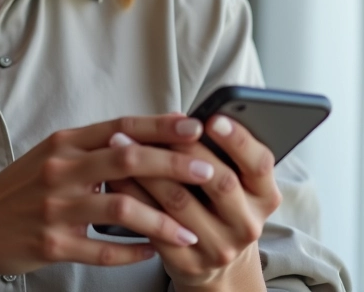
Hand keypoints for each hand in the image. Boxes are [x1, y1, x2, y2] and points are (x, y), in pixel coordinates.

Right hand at [0, 114, 217, 279]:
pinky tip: (154, 253)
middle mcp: (61, 168)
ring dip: (162, 219)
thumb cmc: (21, 188)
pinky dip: (133, 253)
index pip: (120, 127)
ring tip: (190, 230)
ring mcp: (56, 206)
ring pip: (121, 207)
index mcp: (64, 143)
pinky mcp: (53, 243)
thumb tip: (142, 140)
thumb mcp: (51, 156)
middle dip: (172, 164)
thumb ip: (92, 148)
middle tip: (208, 171)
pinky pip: (103, 250)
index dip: (159, 126)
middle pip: (126, 158)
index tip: (194, 126)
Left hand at [109, 115, 281, 290]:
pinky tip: (116, 175)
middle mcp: (247, 224)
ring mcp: (219, 247)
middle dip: (185, 150)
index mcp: (264, 196)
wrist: (212, 259)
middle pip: (220, 181)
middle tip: (156, 127)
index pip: (259, 163)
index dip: (238, 140)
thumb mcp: (230, 177)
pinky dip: (133, 195)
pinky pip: (155, 224)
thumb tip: (178, 118)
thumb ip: (213, 149)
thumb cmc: (215, 201)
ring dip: (147, 169)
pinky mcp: (188, 262)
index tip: (212, 118)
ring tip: (121, 142)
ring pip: (179, 201)